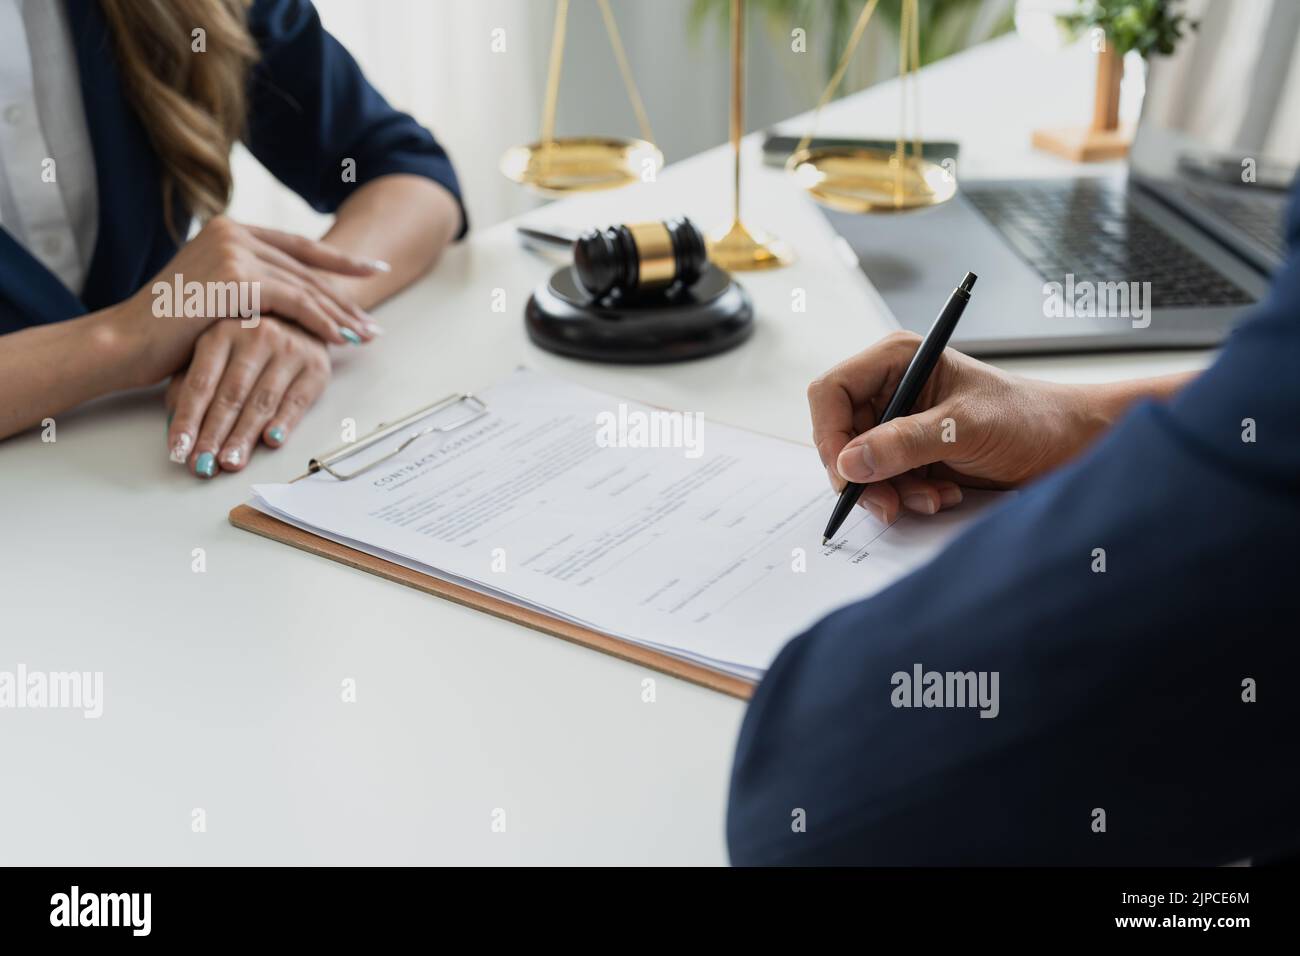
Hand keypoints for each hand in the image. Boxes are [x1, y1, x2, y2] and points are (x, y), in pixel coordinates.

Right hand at [115, 215, 384, 386]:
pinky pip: (295, 301)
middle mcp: (233, 230)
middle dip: (345, 298)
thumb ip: (251, 287)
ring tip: (367, 337)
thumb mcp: (217, 297)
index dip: (338, 262)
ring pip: (305, 285)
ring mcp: (234, 249)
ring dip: (340, 315)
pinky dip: (322, 322)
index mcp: (229, 229)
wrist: (125, 342)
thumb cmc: (167, 331)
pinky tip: (342, 340)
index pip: (297, 246)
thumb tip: (294, 302)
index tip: (372, 271)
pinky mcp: (237, 275)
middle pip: (306, 268)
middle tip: (373, 323)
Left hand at [165, 318, 330, 476]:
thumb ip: (190, 384)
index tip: (178, 451)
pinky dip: (284, 422)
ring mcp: (288, 349)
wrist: (301, 320)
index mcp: (221, 332)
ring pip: (262, 401)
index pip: (201, 383)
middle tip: (203, 465)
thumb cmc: (249, 344)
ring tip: (230, 463)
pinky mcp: (316, 366)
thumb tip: (175, 424)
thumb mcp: (213, 354)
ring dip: (245, 436)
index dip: (188, 420)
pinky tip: (271, 441)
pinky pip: (297, 401)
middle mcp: (256, 335)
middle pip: (231, 395)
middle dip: (214, 435)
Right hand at [808, 332, 1105, 522]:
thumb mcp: (965, 428)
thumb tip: (849, 462)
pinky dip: (906, 497)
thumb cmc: (1028, 418)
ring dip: (890, 491)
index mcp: (896, 360)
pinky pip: (884, 483)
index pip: (831, 392)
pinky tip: (942, 495)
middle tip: (888, 504)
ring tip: (932, 497)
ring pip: (860, 466)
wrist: (1068, 446)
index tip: (847, 473)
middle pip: (840, 436)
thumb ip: (905, 443)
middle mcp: (891, 389)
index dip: (830, 434)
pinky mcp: (911, 454)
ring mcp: (899, 424)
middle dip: (863, 474)